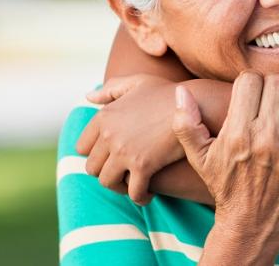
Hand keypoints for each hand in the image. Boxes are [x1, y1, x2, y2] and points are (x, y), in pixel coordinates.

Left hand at [76, 75, 179, 204]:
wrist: (197, 104)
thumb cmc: (169, 93)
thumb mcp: (138, 82)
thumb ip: (111, 89)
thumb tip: (88, 97)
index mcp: (104, 117)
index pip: (82, 147)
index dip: (95, 156)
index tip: (109, 159)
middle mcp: (109, 135)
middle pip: (92, 168)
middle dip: (106, 173)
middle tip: (122, 175)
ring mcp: (124, 152)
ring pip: (108, 182)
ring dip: (119, 188)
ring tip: (133, 186)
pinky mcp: (143, 166)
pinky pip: (133, 191)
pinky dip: (139, 197)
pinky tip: (148, 195)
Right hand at [173, 72, 278, 218]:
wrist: (254, 218)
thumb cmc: (226, 183)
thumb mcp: (199, 157)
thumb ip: (186, 124)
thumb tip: (181, 91)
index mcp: (239, 134)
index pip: (249, 81)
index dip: (248, 81)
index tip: (248, 91)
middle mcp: (267, 137)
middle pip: (276, 82)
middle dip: (270, 83)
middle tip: (268, 95)